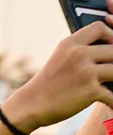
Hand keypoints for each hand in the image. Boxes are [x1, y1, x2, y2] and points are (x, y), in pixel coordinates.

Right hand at [5, 6, 112, 132]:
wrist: (30, 106)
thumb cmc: (47, 84)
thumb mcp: (59, 58)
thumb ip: (80, 50)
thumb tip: (109, 49)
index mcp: (70, 44)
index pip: (100, 28)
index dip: (110, 36)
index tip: (109, 47)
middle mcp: (78, 54)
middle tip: (108, 73)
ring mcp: (85, 73)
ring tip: (110, 85)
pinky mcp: (90, 91)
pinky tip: (110, 103)